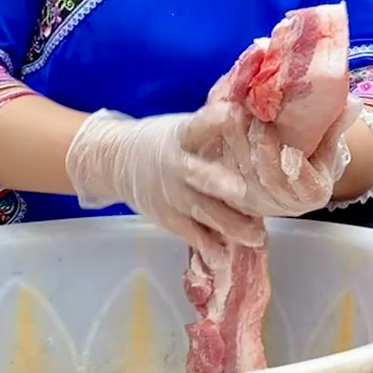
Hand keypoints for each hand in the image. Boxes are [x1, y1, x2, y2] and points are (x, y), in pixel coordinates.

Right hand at [65, 110, 262, 257]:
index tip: (234, 114)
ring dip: (230, 225)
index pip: (197, 125)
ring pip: (203, 211)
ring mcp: (172, 196)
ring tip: (256, 236)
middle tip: (242, 192)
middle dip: (219, 184)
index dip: (215, 120)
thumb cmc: (166, 142)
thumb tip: (255, 114)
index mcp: (180, 136)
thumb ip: (213, 127)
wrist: (117, 162)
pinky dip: (209, 247)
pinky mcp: (169, 219)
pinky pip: (192, 235)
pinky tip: (226, 258)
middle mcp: (176, 166)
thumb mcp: (183, 127)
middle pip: (199, 175)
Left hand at [183, 42, 360, 217]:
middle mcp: (287, 206)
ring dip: (237, 148)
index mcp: (314, 194)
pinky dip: (222, 153)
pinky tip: (218, 129)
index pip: (303, 184)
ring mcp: (260, 205)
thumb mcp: (328, 141)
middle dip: (260, 149)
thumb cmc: (313, 153)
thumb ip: (337, 125)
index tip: (284, 143)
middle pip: (269, 179)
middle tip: (254, 120)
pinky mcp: (237, 199)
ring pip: (244, 179)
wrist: (292, 172)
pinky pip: (226, 179)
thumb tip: (354, 103)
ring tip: (233, 118)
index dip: (293, 166)